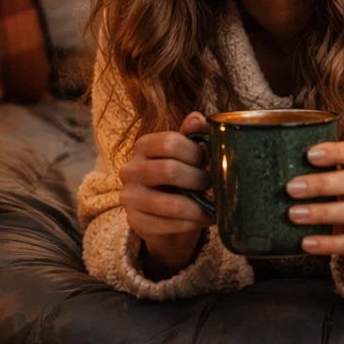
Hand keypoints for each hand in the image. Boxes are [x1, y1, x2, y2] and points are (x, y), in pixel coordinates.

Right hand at [118, 111, 211, 278]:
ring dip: (199, 207)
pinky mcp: (135, 222)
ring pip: (170, 204)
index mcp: (143, 146)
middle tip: (213, 185)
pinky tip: (203, 219)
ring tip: (213, 207)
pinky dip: (192, 223)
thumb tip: (198, 119)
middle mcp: (130, 170)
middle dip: (199, 180)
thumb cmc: (179, 178)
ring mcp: (129, 197)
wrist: (164, 215)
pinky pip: (168, 225)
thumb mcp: (186, 154)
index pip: (170, 141)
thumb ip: (192, 136)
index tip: (209, 160)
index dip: (196, 152)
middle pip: (170, 170)